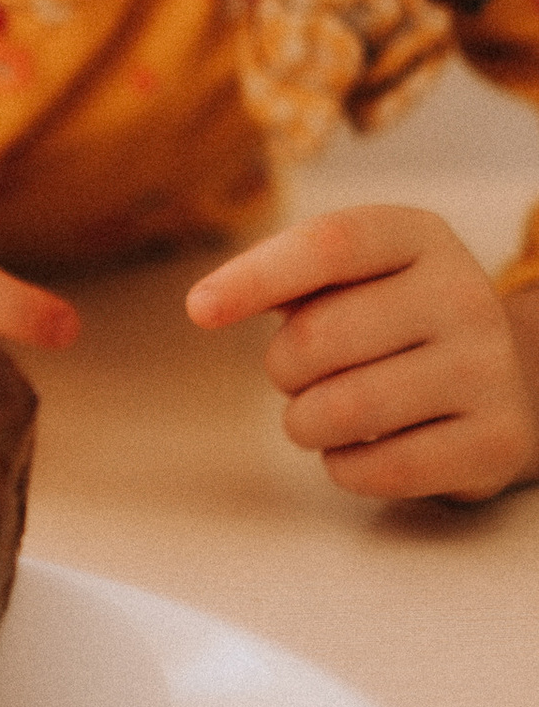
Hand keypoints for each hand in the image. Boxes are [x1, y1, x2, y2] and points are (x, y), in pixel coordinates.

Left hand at [186, 205, 538, 501]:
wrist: (511, 381)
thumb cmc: (397, 323)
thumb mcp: (356, 276)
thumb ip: (289, 278)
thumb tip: (209, 303)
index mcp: (420, 237)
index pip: (329, 244)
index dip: (255, 277)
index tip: (199, 310)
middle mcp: (464, 294)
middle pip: (318, 338)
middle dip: (283, 370)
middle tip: (301, 376)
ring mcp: (488, 369)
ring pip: (342, 410)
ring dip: (305, 424)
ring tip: (324, 414)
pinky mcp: (495, 442)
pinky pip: (378, 469)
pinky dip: (344, 467)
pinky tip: (363, 447)